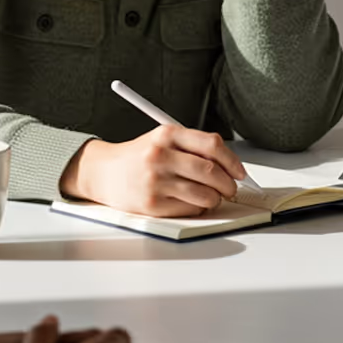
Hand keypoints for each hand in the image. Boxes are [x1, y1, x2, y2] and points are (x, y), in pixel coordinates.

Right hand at [61, 126, 247, 216]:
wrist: (103, 172)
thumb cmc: (139, 157)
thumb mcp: (162, 140)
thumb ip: (193, 147)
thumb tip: (229, 165)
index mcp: (167, 134)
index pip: (212, 145)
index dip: (232, 161)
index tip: (240, 172)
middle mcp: (160, 155)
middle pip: (210, 171)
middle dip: (228, 184)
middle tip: (231, 188)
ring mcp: (155, 180)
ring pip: (203, 194)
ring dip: (215, 199)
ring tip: (212, 197)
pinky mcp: (152, 204)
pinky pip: (189, 209)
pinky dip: (199, 208)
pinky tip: (194, 203)